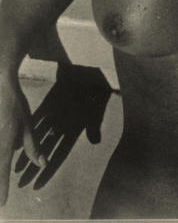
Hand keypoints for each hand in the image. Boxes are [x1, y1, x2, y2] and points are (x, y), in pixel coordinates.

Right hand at [0, 78, 46, 205]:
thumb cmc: (14, 104)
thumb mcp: (27, 124)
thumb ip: (32, 145)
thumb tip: (42, 163)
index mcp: (5, 143)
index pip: (2, 170)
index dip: (2, 188)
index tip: (2, 204)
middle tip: (0, 198)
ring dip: (0, 166)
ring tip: (3, 179)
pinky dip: (0, 154)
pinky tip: (5, 145)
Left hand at [14, 64, 111, 190]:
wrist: (91, 72)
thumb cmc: (97, 92)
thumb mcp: (97, 110)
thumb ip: (95, 126)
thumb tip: (96, 142)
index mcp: (75, 130)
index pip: (59, 154)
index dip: (48, 170)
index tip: (37, 185)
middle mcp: (63, 126)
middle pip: (45, 150)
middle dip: (33, 167)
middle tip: (20, 183)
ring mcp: (54, 116)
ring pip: (36, 138)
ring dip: (25, 152)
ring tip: (14, 168)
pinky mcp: (48, 104)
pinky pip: (34, 119)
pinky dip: (25, 129)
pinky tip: (15, 140)